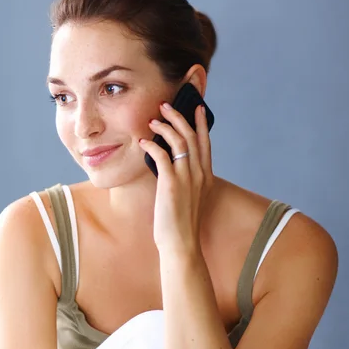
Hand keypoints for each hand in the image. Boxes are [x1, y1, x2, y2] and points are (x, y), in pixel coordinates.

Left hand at [139, 102, 213, 254]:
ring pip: (179, 141)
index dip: (201, 123)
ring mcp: (187, 178)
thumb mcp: (188, 198)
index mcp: (206, 177)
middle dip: (180, 116)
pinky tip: (143, 141)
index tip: (197, 108)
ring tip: (153, 119)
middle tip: (166, 105)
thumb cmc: (181, 224)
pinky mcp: (171, 184)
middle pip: (192, 136)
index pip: (205, 143)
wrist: (181, 244)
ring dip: (165, 126)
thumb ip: (185, 181)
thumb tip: (170, 167)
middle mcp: (199, 174)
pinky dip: (152, 145)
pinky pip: (162, 156)